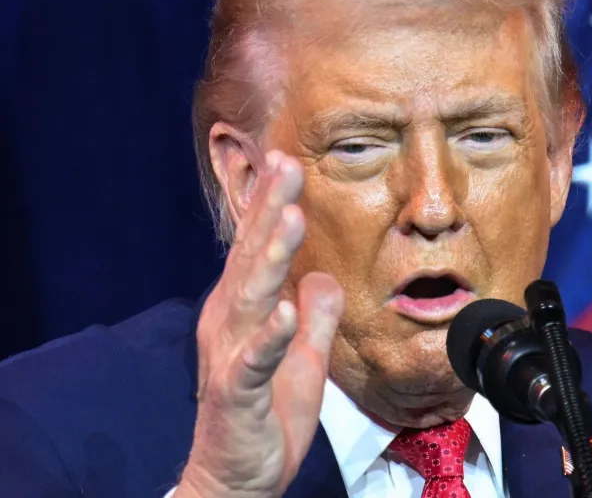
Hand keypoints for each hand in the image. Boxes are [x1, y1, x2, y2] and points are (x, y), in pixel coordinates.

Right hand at [175, 150, 344, 497]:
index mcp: (244, 313)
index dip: (271, 206)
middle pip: (249, 259)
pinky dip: (269, 337)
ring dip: (270, 257)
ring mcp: (231, 358)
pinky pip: (253, 363)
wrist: (236, 478)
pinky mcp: (237, 395)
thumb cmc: (265, 416)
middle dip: (269, 210)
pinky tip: (283, 311)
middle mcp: (230, 325)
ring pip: (250, 299)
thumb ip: (312, 316)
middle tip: (287, 165)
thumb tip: (324, 277)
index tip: (287, 161)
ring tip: (290, 217)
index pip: (257, 250)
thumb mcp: (301, 358)